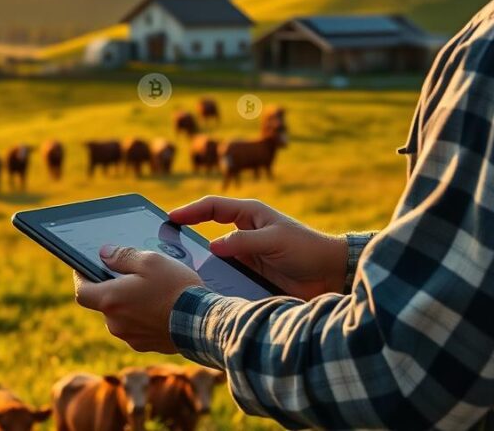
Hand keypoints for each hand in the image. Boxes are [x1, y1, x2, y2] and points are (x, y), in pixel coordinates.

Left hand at [74, 245, 204, 352]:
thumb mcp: (150, 261)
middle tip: (132, 275)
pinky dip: (143, 316)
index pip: (82, 291)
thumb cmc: (176, 289)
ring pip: (121, 315)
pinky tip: (161, 306)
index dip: (81, 277)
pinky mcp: (146, 346)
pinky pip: (136, 327)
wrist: (203, 323)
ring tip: (152, 290)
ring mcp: (130, 337)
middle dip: (114, 288)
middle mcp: (115, 323)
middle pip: (104, 302)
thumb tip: (104, 253)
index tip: (85, 268)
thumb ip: (122, 256)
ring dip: (130, 303)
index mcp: (111, 300)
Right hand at [170, 196, 347, 299]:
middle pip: (206, 231)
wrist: (331, 275)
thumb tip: (211, 246)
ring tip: (175, 269)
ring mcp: (244, 255)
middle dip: (185, 235)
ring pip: (212, 256)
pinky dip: (211, 279)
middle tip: (162, 244)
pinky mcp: (248, 275)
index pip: (212, 207)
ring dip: (197, 261)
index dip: (190, 211)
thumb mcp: (275, 240)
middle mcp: (243, 233)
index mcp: (249, 214)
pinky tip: (200, 288)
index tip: (170, 218)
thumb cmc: (307, 249)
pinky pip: (224, 275)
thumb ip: (244, 242)